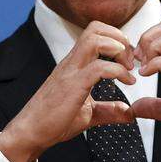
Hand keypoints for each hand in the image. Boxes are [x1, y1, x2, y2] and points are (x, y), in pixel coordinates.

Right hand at [0, 21, 137, 161]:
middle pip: (96, 28)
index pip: (95, 33)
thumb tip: (128, 112)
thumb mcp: (88, 114)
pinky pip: (98, 67)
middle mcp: (72, 62)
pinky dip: (118, 71)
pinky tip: (127, 83)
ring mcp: (71, 72)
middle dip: (120, 38)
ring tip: (128, 68)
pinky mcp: (73, 85)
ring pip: (95, 40)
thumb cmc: (54, 121)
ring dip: (118, 49)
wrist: (30, 133)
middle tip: (130, 61)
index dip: (117, 40)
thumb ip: (109, 110)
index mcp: (75, 64)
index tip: (129, 61)